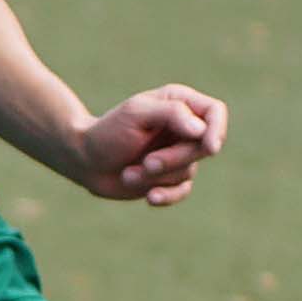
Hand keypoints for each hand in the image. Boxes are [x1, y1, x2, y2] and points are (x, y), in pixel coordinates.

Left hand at [74, 85, 226, 206]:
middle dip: (174, 159)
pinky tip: (150, 197)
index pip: (215, 112)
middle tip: (147, 163)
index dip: (217, 129)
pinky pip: (182, 191)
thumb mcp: (136, 114)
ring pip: (188, 170)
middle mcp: (184, 128)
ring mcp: (178, 154)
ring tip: (128, 172)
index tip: (209, 147)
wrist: (84, 160)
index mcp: (179, 102)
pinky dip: (166, 195)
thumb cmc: (108, 132)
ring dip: (156, 176)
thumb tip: (202, 130)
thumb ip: (172, 114)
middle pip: (203, 147)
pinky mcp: (170, 178)